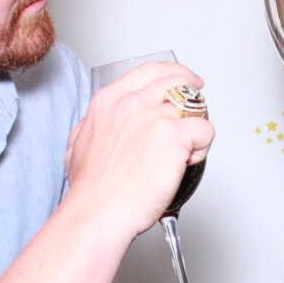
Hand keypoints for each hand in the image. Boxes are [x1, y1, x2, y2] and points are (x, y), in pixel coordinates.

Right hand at [65, 61, 215, 238]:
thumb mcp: (78, 144)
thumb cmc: (91, 189)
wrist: (98, 212)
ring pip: (194, 106)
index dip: (174, 73)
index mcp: (109, 100)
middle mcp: (132, 103)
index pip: (150, 70)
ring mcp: (155, 117)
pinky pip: (205, 130)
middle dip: (193, 93)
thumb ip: (94, 125)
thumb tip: (104, 124)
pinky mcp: (175, 136)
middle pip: (177, 81)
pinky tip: (187, 161)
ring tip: (185, 149)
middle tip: (198, 109)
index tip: (185, 80)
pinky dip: (203, 147)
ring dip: (195, 126)